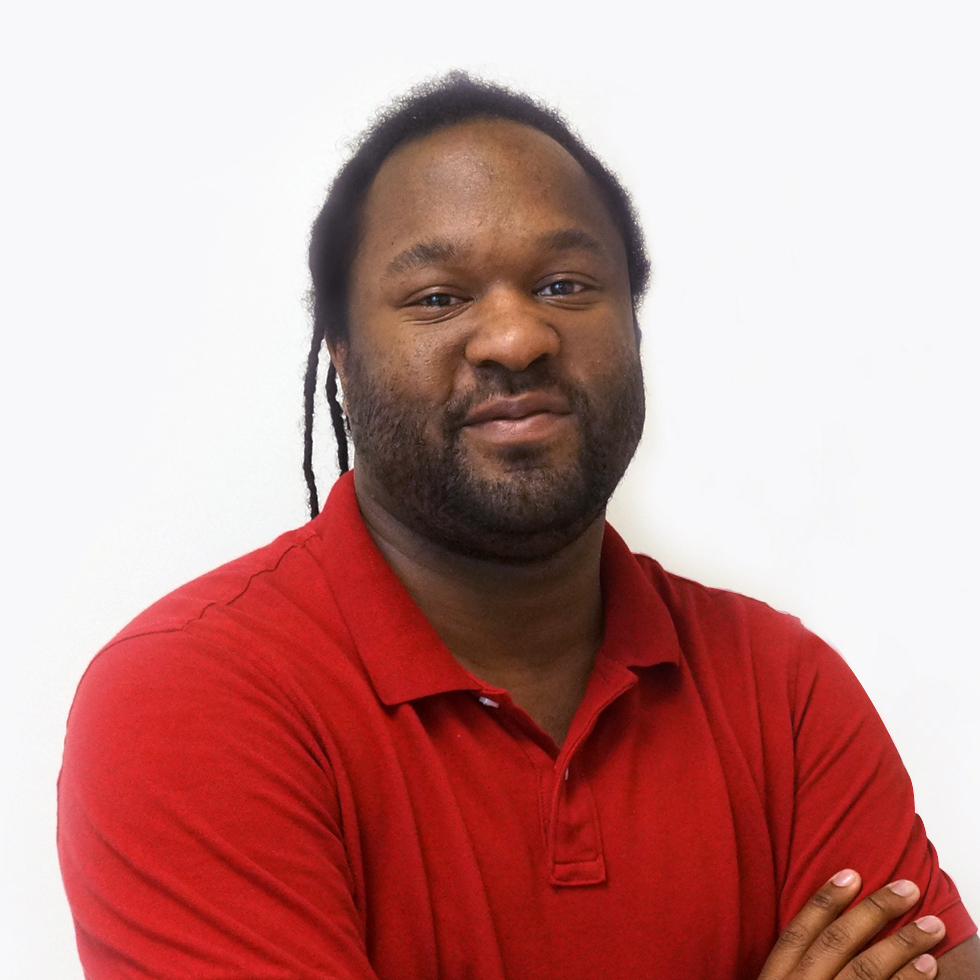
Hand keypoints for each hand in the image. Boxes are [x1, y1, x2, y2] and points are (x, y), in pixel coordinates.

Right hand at [759, 870, 945, 979]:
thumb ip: (791, 967)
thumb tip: (821, 925)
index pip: (797, 933)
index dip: (824, 900)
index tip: (851, 874)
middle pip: (836, 944)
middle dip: (874, 912)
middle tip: (907, 889)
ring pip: (865, 971)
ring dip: (902, 945)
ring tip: (931, 926)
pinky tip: (928, 966)